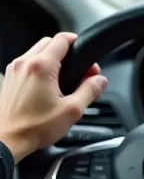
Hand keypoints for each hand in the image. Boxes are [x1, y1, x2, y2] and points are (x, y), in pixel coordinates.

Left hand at [0, 33, 106, 162]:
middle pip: (49, 43)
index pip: (62, 39)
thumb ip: (90, 91)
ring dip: (53, 60)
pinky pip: (28, 64)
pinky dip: (40, 68)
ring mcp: (15, 70)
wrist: (7, 138)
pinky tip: (48, 87)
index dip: (77, 43)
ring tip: (64, 81)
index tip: (85, 56)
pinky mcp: (10, 78)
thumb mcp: (72, 110)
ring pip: (37, 52)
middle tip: (79, 72)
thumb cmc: (35, 127)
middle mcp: (25, 63)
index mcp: (42, 67)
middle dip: (66, 52)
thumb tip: (100, 80)